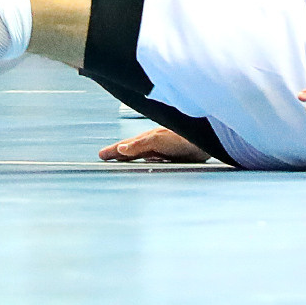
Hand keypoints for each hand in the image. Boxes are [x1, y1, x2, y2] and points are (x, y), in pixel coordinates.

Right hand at [98, 127, 212, 162]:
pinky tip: (146, 167)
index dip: (113, 151)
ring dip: (130, 159)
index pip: (124, 147)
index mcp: (146, 139)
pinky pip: (153, 163)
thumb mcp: (156, 140)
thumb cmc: (182, 137)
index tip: (101, 155)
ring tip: (120, 162)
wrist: (204, 141)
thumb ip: (138, 145)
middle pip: (131, 151)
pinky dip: (145, 164)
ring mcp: (161, 152)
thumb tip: (120, 149)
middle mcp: (152, 145)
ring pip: (141, 156)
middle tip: (105, 158)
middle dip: (118, 154)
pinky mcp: (172, 158)